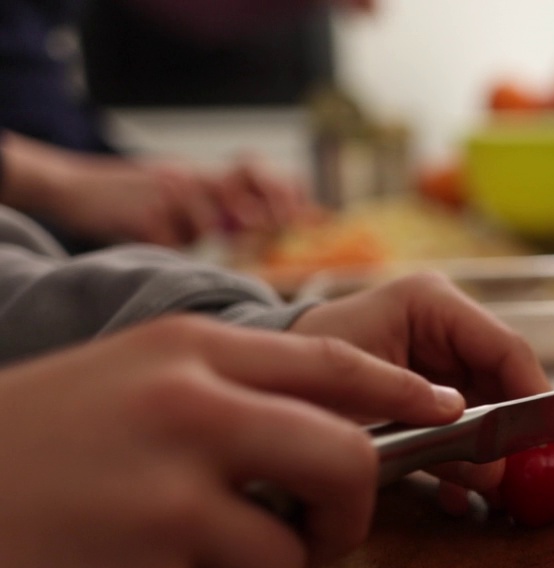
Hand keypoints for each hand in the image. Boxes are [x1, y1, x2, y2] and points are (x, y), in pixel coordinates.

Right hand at [0, 133, 312, 247]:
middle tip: (272, 228)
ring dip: (200, 233)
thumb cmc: (135, 202)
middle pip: (246, 186)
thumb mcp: (182, 196)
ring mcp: (169, 193)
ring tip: (172, 223)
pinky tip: (142, 231)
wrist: (75, 189)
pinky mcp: (146, 215)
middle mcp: (192, 177)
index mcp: (204, 174)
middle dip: (268, 208)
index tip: (317, 217)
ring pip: (209, 222)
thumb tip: (267, 230)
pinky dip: (163, 245)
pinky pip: (173, 243)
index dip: (289, 193)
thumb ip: (219, 209)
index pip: (259, 175)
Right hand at [0, 315, 461, 567]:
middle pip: (348, 460)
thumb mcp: (115, 382)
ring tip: (155, 558)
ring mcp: (170, 505)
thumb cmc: (14, 454)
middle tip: (322, 529)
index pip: (332, 362)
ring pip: (288, 558)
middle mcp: (189, 417)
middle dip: (351, 508)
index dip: (402, 388)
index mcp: (182, 355)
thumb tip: (326, 426)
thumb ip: (220, 392)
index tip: (446, 409)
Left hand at [288, 272, 553, 513]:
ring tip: (502, 496)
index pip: (506, 349)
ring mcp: (436, 364)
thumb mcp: (369, 404)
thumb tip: (499, 474)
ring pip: (489, 414)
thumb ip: (439, 437)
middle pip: (504, 385)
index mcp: (431, 304)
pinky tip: (463, 499)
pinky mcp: (425, 399)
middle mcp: (443, 328)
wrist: (256, 390)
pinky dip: (465, 468)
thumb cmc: (299, 378)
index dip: (539, 397)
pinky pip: (463, 432)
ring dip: (494, 459)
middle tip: (539, 477)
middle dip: (519, 436)